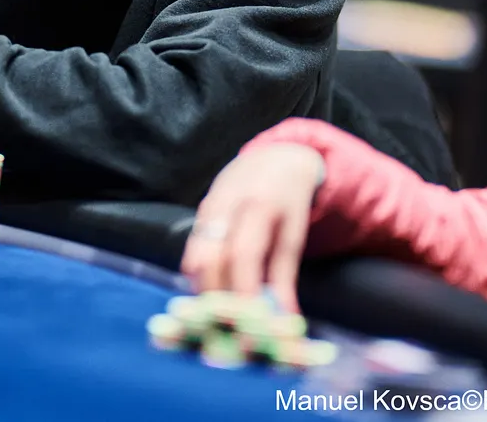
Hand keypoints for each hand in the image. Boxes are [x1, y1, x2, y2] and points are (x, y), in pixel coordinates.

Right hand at [181, 142, 325, 310]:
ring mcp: (208, 206)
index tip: (247, 322)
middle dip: (216, 296)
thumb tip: (284, 319)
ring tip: (216, 317)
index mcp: (259, 205)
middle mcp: (228, 203)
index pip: (243, 252)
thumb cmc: (289, 201)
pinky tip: (208, 294)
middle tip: (227, 327)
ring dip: (203, 289)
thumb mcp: (294, 234)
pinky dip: (198, 276)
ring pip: (195, 255)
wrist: (273, 158)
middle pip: (211, 257)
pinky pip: (192, 249)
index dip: (242, 288)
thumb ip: (285, 276)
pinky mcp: (198, 211)